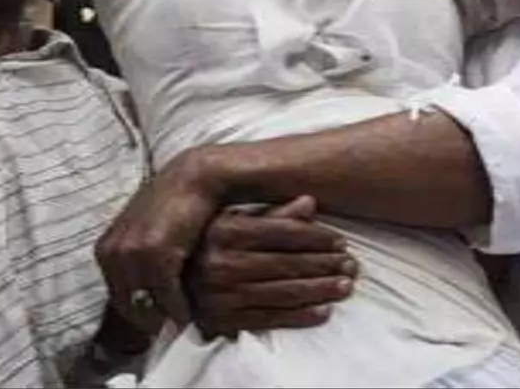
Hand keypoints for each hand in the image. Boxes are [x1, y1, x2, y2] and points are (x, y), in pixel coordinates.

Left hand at [96, 148, 228, 331]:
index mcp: (105, 249)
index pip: (116, 298)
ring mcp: (133, 254)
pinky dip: (179, 308)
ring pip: (147, 306)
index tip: (157, 321)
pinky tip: (190, 308)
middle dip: (149, 320)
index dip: (138, 313)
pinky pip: (167, 297)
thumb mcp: (143, 230)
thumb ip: (136, 256)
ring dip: (165, 317)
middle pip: (128, 307)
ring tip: (182, 317)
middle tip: (171, 325)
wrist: (194, 178)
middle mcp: (113, 253)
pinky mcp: (157, 255)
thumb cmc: (173, 204)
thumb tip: (143, 290)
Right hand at [188, 197, 356, 336]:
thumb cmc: (205, 243)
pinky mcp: (223, 319)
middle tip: (351, 264)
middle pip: (287, 263)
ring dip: (320, 290)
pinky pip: (270, 318)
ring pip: (284, 291)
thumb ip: (271, 213)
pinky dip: (300, 316)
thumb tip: (310, 201)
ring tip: (345, 286)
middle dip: (325, 264)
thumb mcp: (232, 220)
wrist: (167, 280)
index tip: (340, 241)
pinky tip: (323, 311)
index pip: (282, 233)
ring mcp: (222, 293)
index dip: (316, 237)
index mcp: (224, 231)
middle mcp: (221, 262)